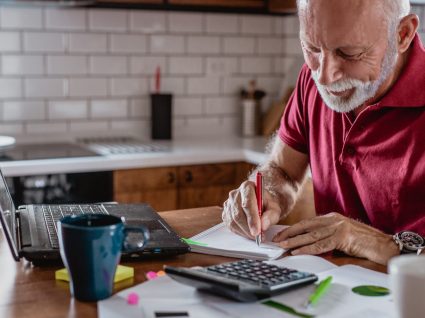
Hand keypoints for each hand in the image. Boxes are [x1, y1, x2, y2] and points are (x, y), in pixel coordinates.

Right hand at [222, 180, 281, 238]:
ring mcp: (228, 203)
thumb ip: (271, 215)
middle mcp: (235, 194)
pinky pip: (230, 225)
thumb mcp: (274, 208)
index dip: (252, 219)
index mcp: (247, 187)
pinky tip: (248, 233)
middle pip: (238, 214)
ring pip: (233, 221)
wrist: (260, 203)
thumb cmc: (267, 204)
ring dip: (244, 232)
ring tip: (255, 236)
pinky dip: (239, 232)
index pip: (247, 203)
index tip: (257, 232)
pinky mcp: (225, 212)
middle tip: (258, 237)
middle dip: (248, 228)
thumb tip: (263, 225)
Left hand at [272, 212, 399, 264]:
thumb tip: (309, 247)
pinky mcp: (343, 237)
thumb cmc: (364, 243)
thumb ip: (326, 238)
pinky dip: (307, 248)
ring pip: (311, 235)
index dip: (294, 229)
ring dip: (294, 241)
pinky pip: (321, 244)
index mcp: (332, 218)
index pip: (308, 222)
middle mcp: (333, 220)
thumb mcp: (342, 237)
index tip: (282, 234)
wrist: (384, 245)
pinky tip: (297, 251)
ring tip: (282, 245)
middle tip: (277, 239)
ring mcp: (338, 227)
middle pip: (306, 226)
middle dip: (289, 233)